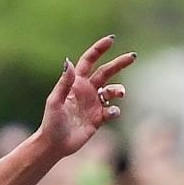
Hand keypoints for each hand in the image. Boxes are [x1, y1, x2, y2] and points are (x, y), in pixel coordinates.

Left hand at [39, 36, 135, 157]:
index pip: (89, 61)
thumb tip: (69, 62)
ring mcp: (94, 104)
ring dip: (119, 90)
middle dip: (119, 63)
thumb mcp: (55, 101)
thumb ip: (64, 83)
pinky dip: (115, 110)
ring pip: (112, 91)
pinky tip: (111, 113)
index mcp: (76, 83)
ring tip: (120, 93)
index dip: (99, 49)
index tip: (111, 40)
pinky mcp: (99, 118)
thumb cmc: (51, 122)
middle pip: (106, 72)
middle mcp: (87, 91)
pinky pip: (112, 111)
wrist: (55, 144)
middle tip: (132, 57)